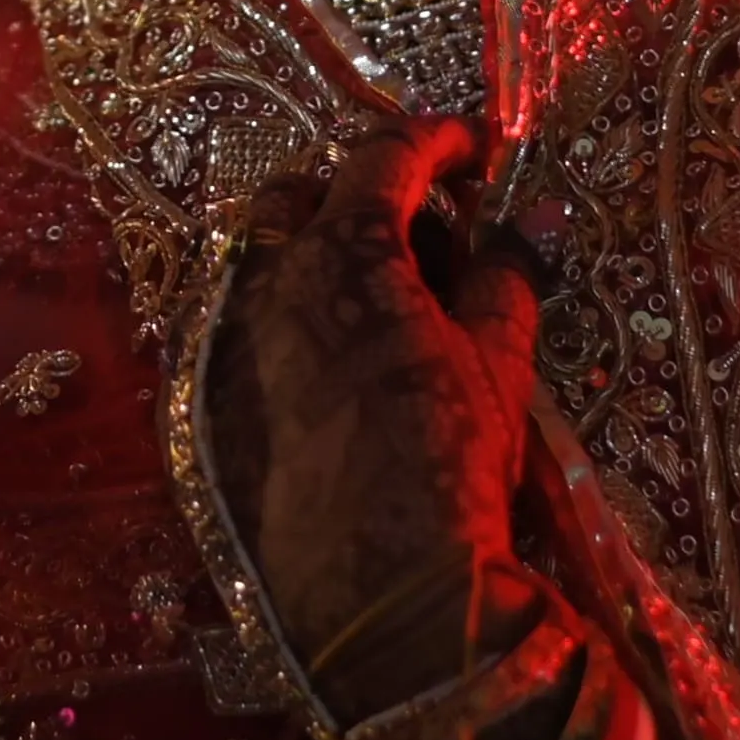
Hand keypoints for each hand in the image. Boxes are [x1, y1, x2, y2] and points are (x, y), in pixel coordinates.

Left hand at [209, 121, 539, 717]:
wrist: (378, 598)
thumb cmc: (450, 467)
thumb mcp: (498, 363)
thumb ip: (508, 276)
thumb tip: (533, 222)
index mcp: (343, 249)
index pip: (385, 153)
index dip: (436, 141)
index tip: (474, 149)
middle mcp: (267, 278)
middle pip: (302, 194)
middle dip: (362, 193)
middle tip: (426, 232)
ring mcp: (227, 337)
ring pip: (261, 259)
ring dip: (317, 255)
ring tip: (387, 300)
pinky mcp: (206, 397)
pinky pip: (244, 326)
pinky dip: (289, 319)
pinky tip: (341, 362)